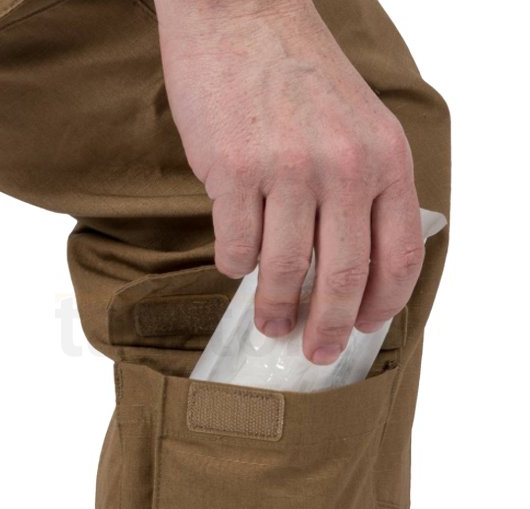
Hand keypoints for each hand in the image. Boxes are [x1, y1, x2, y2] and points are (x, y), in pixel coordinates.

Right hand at [154, 0, 423, 364]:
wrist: (240, 13)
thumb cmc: (297, 74)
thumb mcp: (358, 124)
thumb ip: (363, 190)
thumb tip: (345, 264)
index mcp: (384, 159)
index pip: (397, 255)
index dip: (380, 305)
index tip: (360, 328)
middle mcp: (342, 167)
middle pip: (342, 276)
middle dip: (328, 328)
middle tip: (315, 353)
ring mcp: (287, 169)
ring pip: (284, 270)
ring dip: (275, 309)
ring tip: (270, 323)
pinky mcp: (233, 171)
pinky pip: (235, 247)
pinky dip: (234, 267)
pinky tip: (234, 263)